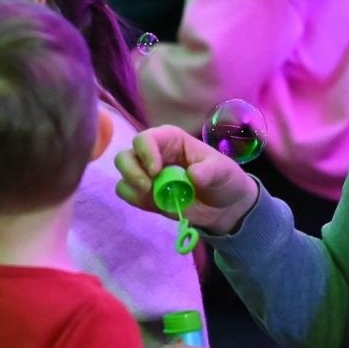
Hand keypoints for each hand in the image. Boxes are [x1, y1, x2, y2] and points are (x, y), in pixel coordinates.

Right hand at [115, 126, 259, 235]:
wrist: (226, 208)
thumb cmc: (223, 179)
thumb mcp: (223, 170)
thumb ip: (210, 170)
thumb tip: (192, 176)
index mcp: (170, 140)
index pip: (145, 139)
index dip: (146, 152)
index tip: (156, 171)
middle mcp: (153, 155)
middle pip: (125, 155)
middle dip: (131, 171)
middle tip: (148, 186)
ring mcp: (146, 175)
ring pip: (122, 174)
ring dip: (131, 185)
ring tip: (151, 195)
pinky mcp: (145, 195)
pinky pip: (127, 193)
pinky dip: (134, 198)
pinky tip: (153, 203)